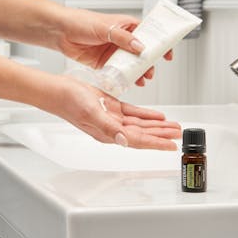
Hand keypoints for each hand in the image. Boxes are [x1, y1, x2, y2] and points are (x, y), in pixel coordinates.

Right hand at [53, 75, 180, 149]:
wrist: (58, 91)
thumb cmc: (69, 103)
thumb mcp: (91, 114)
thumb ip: (109, 128)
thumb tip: (124, 140)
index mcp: (109, 133)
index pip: (138, 140)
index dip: (156, 143)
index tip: (171, 146)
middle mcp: (113, 128)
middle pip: (143, 134)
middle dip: (162, 135)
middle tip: (178, 135)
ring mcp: (112, 118)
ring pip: (141, 124)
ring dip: (157, 126)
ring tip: (172, 127)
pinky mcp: (111, 108)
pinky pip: (133, 113)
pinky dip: (146, 114)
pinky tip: (157, 116)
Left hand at [58, 8, 172, 85]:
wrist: (60, 32)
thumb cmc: (81, 22)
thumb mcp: (105, 28)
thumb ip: (123, 38)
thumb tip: (140, 47)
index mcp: (126, 26)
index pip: (148, 34)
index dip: (159, 44)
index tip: (167, 54)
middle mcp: (122, 39)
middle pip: (142, 53)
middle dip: (149, 63)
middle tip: (150, 72)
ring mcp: (114, 51)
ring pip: (131, 64)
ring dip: (138, 72)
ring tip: (142, 80)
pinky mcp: (104, 62)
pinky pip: (118, 71)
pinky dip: (124, 78)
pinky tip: (129, 83)